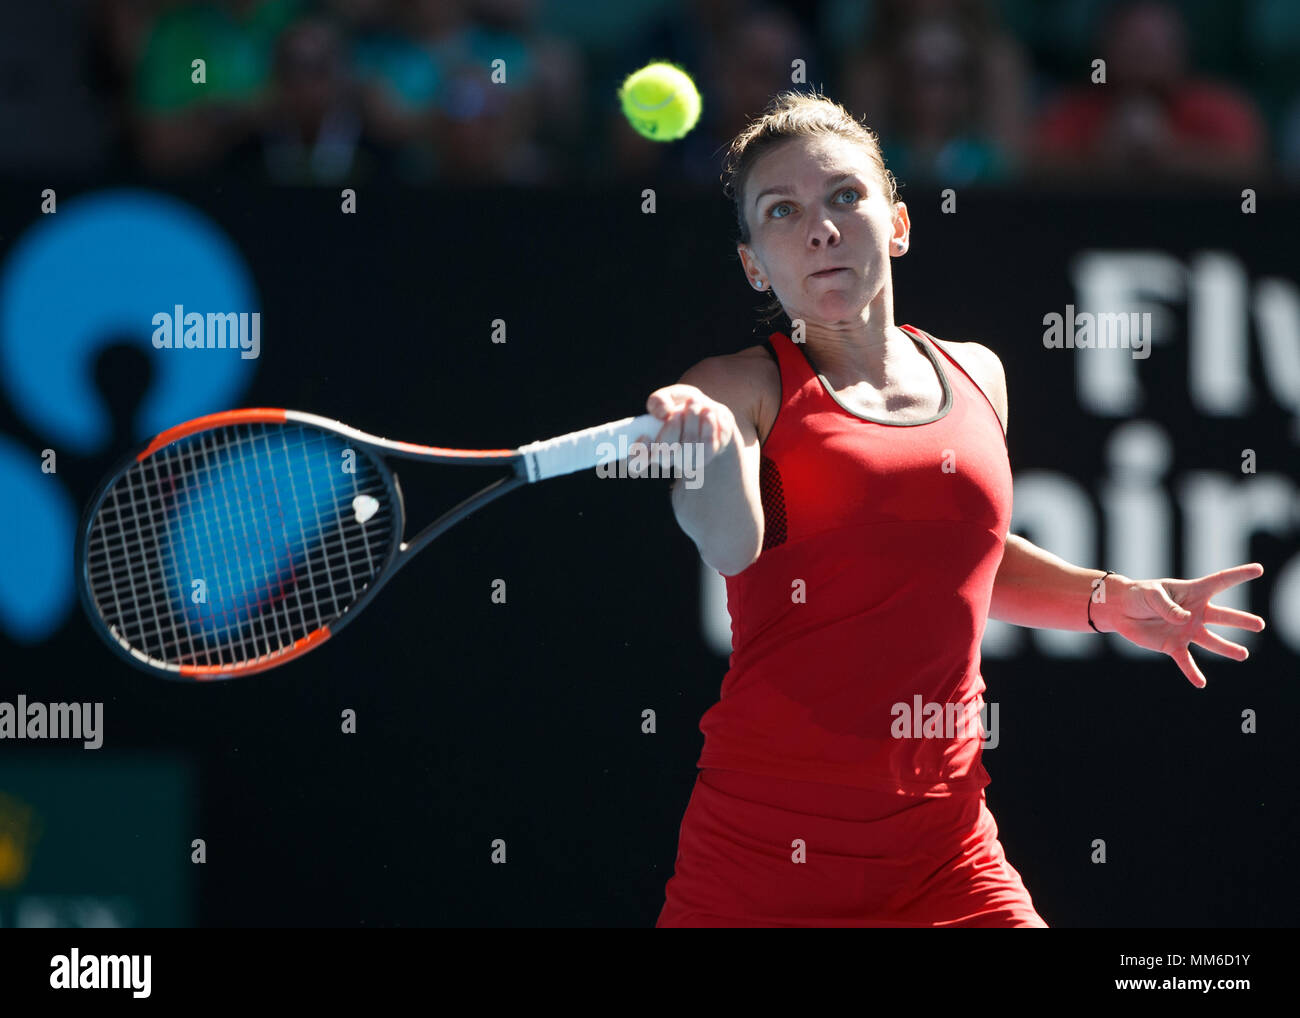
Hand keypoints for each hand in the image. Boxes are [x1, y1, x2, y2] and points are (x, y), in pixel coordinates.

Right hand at [631, 384, 737, 476]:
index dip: (636, 455)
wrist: (708, 411)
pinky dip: (710, 425)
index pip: (635, 461)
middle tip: (680, 409)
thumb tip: (663, 413)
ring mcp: (685, 461)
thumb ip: (659, 400)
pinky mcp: (706, 457)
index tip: (644, 436)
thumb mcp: (669, 396)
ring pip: (688, 448)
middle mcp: (665, 457)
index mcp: (648, 444)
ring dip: (693, 421)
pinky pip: (708, 446)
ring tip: (697, 403)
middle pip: (665, 454)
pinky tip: (710, 414)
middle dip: (673, 427)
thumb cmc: (682, 405)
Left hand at [1096, 564, 1265, 687]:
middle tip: (1259, 625)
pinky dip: (1192, 672)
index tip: (1259, 569)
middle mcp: (1195, 613)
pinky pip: (1186, 661)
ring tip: (1243, 655)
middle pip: (1223, 616)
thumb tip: (1185, 620)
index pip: (1221, 582)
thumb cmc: (1139, 595)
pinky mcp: (1173, 645)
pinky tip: (1201, 683)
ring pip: (1211, 641)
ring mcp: (1186, 630)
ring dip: (1226, 648)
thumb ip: (1168, 606)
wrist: (1121, 610)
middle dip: (1241, 620)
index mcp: (1193, 592)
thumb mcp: (1152, 594)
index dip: (1240, 575)